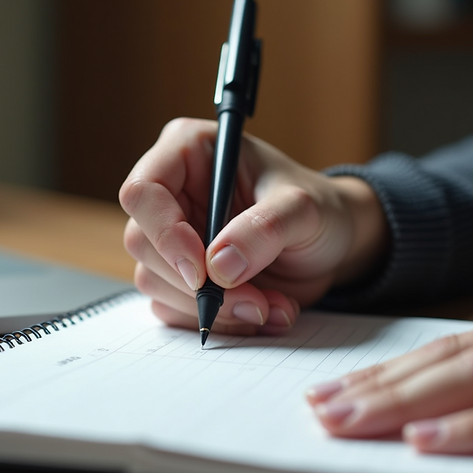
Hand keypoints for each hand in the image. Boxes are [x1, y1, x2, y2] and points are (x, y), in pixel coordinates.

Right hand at [119, 118, 386, 334]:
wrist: (329, 244)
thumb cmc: (317, 208)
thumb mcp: (303, 209)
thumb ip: (265, 229)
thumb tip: (219, 264)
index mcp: (188, 151)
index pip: (144, 191)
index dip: (165, 233)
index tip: (203, 271)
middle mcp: (171, 192)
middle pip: (142, 242)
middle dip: (196, 284)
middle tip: (253, 302)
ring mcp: (171, 237)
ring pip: (154, 281)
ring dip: (213, 308)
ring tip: (271, 306)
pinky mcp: (179, 275)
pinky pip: (174, 308)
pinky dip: (218, 320)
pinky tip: (262, 312)